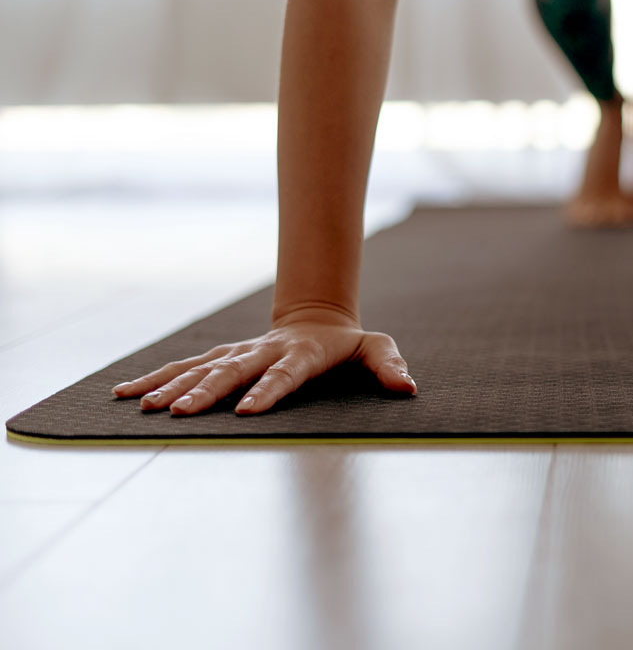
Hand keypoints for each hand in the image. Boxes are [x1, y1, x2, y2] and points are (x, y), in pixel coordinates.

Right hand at [110, 306, 415, 415]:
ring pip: (201, 368)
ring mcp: (239, 353)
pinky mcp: (222, 357)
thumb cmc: (348, 343)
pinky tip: (125, 393)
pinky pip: (184, 367)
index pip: (283, 374)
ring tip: (143, 407)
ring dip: (172, 387)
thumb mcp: (376, 348)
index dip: (268, 391)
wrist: (318, 318)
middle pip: (232, 372)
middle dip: (205, 393)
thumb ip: (389, 365)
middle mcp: (263, 351)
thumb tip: (407, 387)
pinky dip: (155, 378)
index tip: (248, 411)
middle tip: (179, 414)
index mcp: (300, 354)